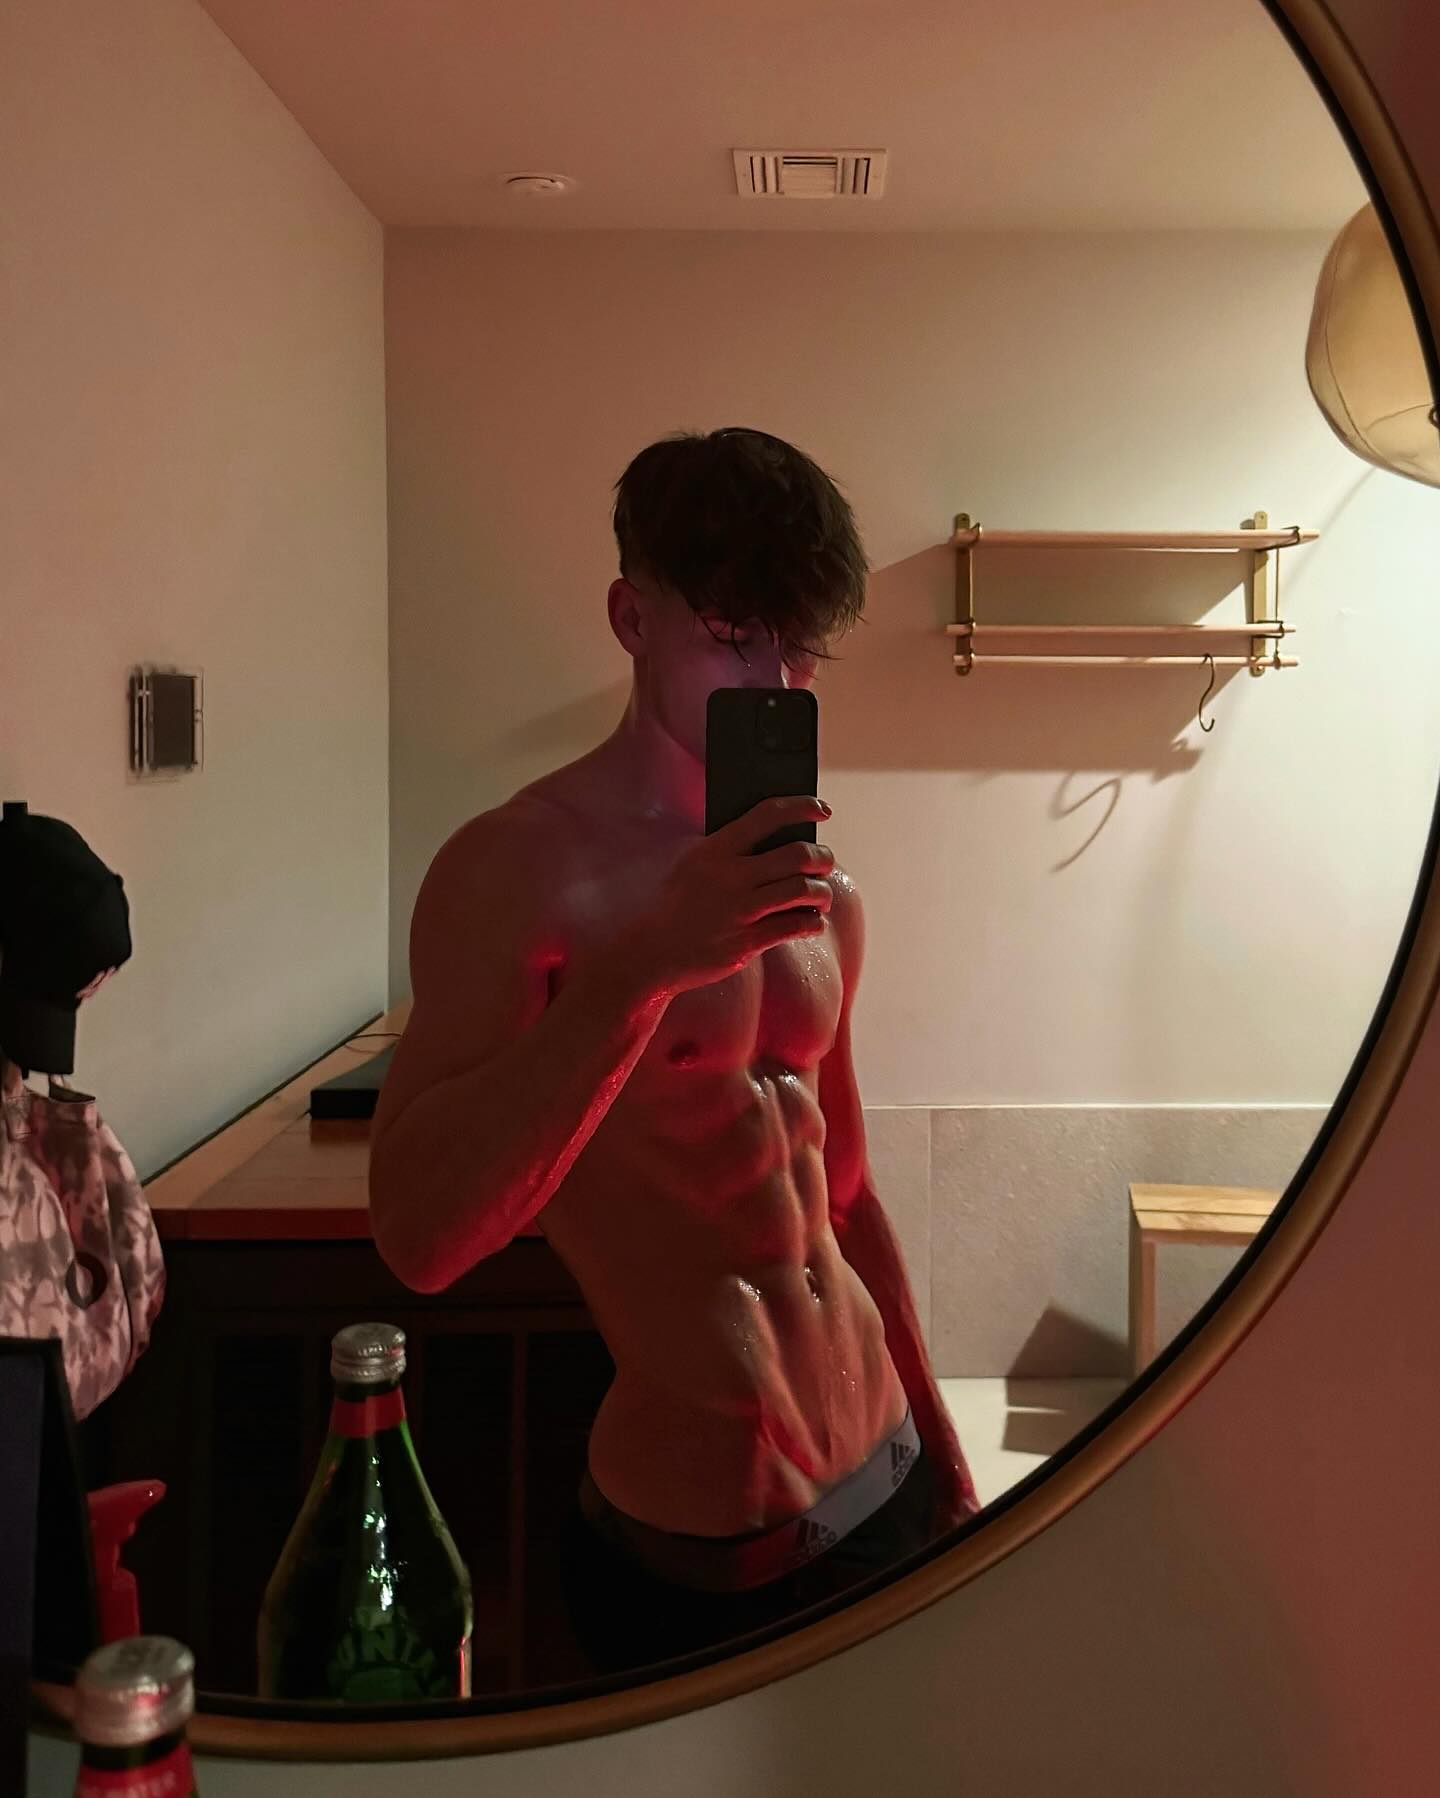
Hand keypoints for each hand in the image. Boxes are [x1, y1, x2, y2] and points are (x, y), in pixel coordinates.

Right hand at [609, 796, 835, 1001]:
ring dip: (823, 891)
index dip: (803, 807)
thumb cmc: (678, 904)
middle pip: (797, 854)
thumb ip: (728, 848)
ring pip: (803, 890)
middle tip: (826, 861)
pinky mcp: (748, 942)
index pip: (768, 815)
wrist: (653, 952)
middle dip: (823, 857)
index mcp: (716, 850)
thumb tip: (777, 836)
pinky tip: (812, 921)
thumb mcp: (693, 864)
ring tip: (822, 895)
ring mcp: (741, 910)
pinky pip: (797, 925)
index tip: (823, 811)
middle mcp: (731, 876)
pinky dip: (813, 922)